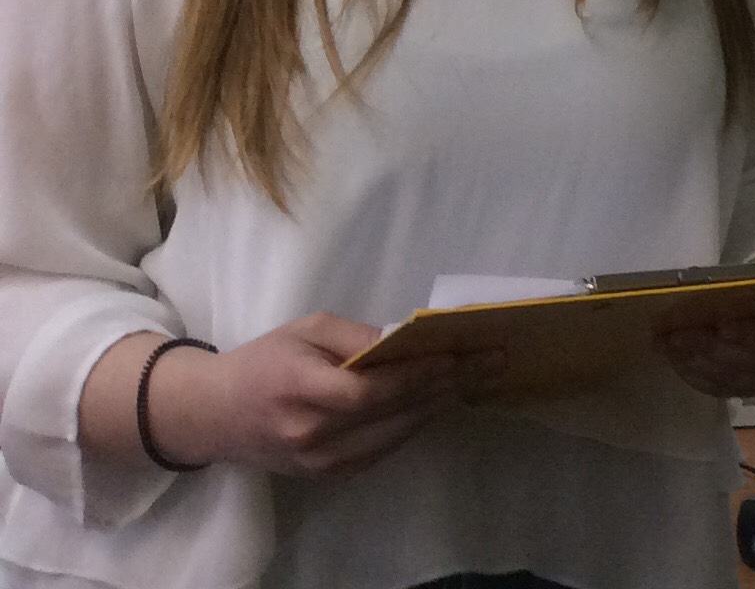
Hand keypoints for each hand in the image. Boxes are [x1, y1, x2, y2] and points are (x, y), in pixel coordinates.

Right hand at [85, 315, 500, 478]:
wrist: (210, 415)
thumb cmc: (262, 360)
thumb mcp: (306, 328)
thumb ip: (357, 337)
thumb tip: (408, 342)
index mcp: (302, 390)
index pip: (377, 388)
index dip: (428, 373)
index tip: (472, 353)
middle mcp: (312, 434)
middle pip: (396, 413)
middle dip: (450, 386)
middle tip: (495, 363)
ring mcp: (318, 463)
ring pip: (396, 435)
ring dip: (439, 406)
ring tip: (478, 378)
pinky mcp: (325, 476)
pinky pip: (381, 450)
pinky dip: (412, 424)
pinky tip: (439, 401)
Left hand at [656, 298, 754, 398]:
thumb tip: (729, 287)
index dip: (754, 338)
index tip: (722, 325)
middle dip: (712, 349)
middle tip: (678, 332)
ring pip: (734, 380)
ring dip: (697, 361)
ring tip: (667, 341)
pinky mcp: (754, 387)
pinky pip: (721, 388)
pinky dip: (694, 373)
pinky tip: (672, 356)